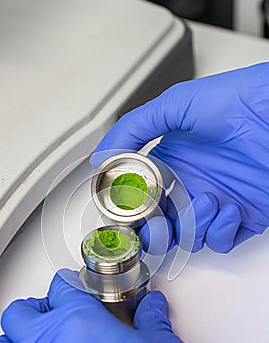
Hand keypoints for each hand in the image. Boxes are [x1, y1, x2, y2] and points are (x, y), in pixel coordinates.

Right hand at [91, 63, 268, 252]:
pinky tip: (229, 208)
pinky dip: (220, 232)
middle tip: (159, 225)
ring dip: (193, 227)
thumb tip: (101, 156)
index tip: (130, 215)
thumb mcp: (175, 105)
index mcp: (171, 165)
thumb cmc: (236, 100)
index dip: (132, 213)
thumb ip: (132, 129)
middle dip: (156, 234)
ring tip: (207, 201)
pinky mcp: (240, 217)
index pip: (140, 200)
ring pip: (188, 239)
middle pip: (160, 227)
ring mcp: (214, 203)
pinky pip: (220, 242)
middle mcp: (190, 186)